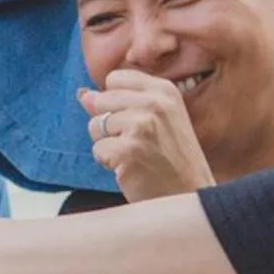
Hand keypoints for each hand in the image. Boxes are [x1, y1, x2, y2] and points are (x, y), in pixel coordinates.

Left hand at [80, 70, 214, 201]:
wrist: (189, 194)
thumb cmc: (171, 159)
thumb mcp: (155, 120)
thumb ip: (119, 103)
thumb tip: (84, 94)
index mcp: (164, 90)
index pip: (114, 78)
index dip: (115, 102)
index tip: (136, 120)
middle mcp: (155, 103)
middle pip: (101, 100)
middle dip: (109, 124)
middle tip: (138, 142)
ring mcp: (142, 126)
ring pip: (96, 125)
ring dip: (108, 144)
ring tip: (135, 155)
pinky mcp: (129, 150)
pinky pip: (98, 149)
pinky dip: (108, 162)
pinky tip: (131, 167)